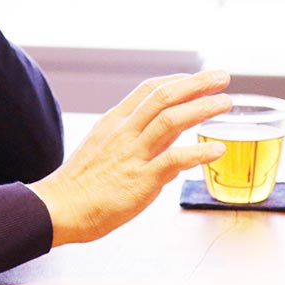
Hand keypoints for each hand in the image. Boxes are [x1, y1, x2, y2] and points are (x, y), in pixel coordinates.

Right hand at [29, 70, 231, 246]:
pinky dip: (198, 152)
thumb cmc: (80, 184)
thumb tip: (166, 141)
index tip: (197, 78)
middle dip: (196, 84)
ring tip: (225, 103)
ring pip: (171, 121)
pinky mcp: (140, 180)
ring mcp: (133, 155)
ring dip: (202, 108)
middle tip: (222, 77)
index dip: (177, 80)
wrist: (59, 208)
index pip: (148, 90)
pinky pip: (173, 160)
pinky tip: (216, 149)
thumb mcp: (102, 147)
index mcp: (114, 122)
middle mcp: (125, 132)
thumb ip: (133, 140)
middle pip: (164, 97)